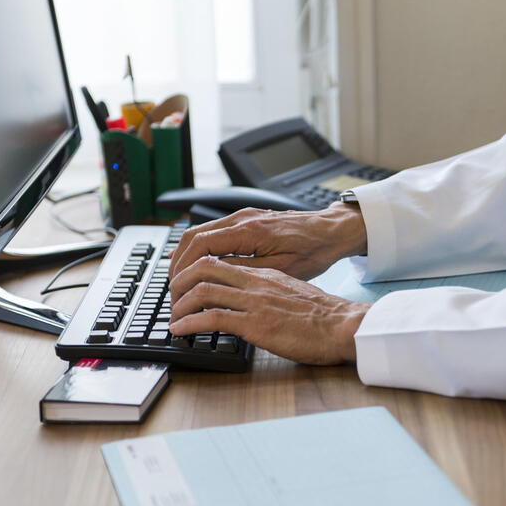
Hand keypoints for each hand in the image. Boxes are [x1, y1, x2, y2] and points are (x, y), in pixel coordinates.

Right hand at [168, 202, 366, 281]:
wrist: (331, 231)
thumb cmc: (313, 251)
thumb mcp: (280, 270)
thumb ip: (244, 271)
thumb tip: (213, 279)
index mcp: (248, 231)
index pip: (199, 246)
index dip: (183, 269)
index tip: (178, 290)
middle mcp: (242, 218)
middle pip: (192, 237)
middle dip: (178, 264)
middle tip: (173, 289)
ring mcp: (244, 216)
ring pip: (200, 232)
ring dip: (186, 256)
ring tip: (181, 281)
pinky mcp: (248, 220)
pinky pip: (213, 231)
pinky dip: (199, 249)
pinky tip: (197, 265)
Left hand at [169, 258, 370, 364]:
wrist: (343, 325)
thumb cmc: (326, 315)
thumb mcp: (294, 292)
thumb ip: (272, 291)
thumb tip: (256, 301)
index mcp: (265, 274)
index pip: (220, 261)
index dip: (194, 271)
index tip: (183, 286)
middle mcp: (256, 282)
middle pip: (203, 267)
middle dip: (179, 282)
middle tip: (171, 298)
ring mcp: (255, 301)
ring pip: (203, 290)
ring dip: (179, 305)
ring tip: (172, 318)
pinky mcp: (256, 323)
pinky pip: (212, 317)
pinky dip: (189, 323)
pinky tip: (180, 331)